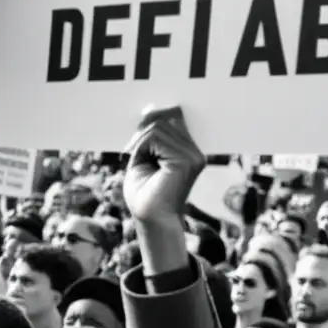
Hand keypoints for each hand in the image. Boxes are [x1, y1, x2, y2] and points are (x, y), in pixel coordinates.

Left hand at [123, 106, 205, 224]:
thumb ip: (150, 133)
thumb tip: (152, 108)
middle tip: (133, 152)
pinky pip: (155, 138)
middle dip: (143, 132)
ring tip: (142, 163)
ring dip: (141, 144)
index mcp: (188, 150)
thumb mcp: (144, 156)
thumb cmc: (145, 194)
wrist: (150, 220)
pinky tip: (146, 165)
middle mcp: (195, 151)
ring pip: (158, 127)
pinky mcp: (186, 161)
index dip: (152, 119)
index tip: (137, 139)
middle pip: (166, 117)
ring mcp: (193, 155)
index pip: (174, 115)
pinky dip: (142, 149)